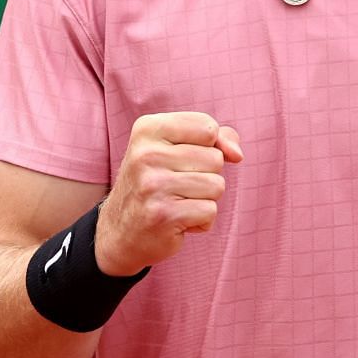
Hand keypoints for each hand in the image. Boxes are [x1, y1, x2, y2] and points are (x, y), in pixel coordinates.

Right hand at [96, 112, 243, 275]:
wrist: (119, 231)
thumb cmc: (156, 183)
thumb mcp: (177, 148)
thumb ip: (215, 139)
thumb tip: (237, 154)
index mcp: (147, 129)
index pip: (207, 126)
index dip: (209, 146)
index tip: (184, 158)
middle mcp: (146, 154)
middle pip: (215, 158)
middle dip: (206, 175)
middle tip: (177, 185)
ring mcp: (152, 185)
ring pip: (216, 185)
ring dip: (205, 199)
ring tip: (178, 202)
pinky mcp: (163, 215)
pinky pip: (210, 211)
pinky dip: (201, 220)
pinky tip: (178, 220)